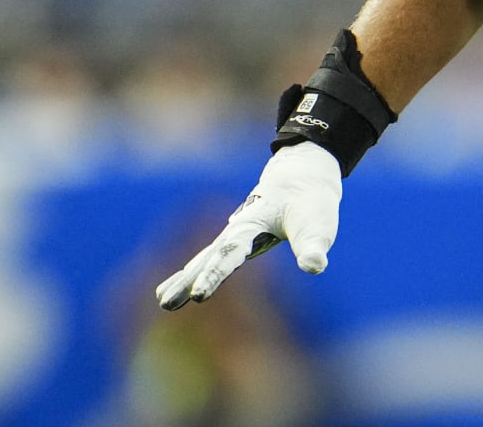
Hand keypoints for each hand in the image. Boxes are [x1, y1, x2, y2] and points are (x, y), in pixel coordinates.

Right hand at [156, 142, 341, 309]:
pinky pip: (210, 259)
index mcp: (253, 224)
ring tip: (163, 301)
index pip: (230, 252)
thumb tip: (315, 266)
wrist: (303, 177)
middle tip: (166, 304)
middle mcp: (237, 230)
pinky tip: (174, 287)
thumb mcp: (319, 224)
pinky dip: (192, 272)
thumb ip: (314, 245)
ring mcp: (234, 236)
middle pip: (208, 257)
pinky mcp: (236, 242)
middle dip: (187, 280)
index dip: (215, 274)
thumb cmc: (311, 203)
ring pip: (205, 258)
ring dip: (184, 278)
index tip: (198, 295)